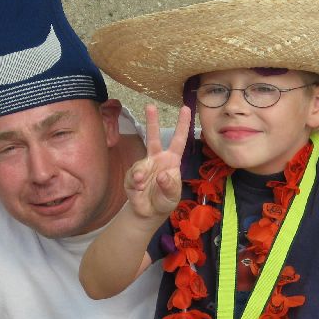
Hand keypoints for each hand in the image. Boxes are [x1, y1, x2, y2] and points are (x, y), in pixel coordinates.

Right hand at [124, 104, 191, 219]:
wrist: (149, 212)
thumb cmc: (165, 200)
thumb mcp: (173, 196)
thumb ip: (169, 186)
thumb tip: (162, 174)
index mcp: (171, 160)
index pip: (179, 140)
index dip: (183, 125)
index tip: (186, 108)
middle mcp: (157, 159)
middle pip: (154, 137)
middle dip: (152, 121)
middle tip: (150, 105)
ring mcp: (144, 166)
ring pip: (141, 163)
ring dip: (141, 174)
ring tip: (142, 184)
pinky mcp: (132, 175)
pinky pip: (133, 176)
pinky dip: (135, 182)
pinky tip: (139, 188)